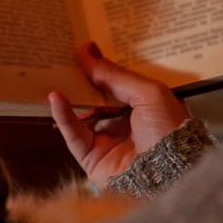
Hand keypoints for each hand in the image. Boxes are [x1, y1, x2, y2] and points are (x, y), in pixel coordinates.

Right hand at [48, 42, 190, 186]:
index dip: (103, 67)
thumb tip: (87, 50)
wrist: (169, 175)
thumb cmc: (168, 131)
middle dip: (82, 79)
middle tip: (62, 57)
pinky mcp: (91, 157)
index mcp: (147, 108)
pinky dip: (63, 115)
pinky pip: (73, 133)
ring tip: (54, 73)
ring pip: (82, 113)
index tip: (83, 48)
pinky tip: (55, 98)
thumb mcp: (148, 92)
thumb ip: (115, 75)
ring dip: (70, 95)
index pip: (119, 83)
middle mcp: (127, 123)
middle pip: (98, 97)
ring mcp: (108, 141)